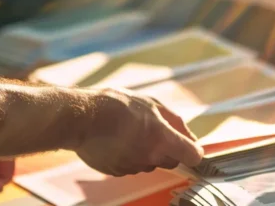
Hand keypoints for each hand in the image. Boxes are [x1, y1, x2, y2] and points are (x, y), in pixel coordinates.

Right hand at [74, 88, 202, 176]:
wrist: (80, 119)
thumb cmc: (115, 105)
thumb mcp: (150, 102)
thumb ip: (174, 120)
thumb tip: (190, 135)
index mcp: (162, 138)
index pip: (193, 155)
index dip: (194, 151)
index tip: (190, 146)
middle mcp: (150, 156)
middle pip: (172, 161)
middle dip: (169, 149)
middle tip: (154, 131)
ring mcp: (133, 166)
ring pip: (151, 164)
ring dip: (148, 152)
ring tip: (130, 132)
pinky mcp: (118, 171)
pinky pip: (132, 166)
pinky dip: (130, 156)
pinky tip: (118, 140)